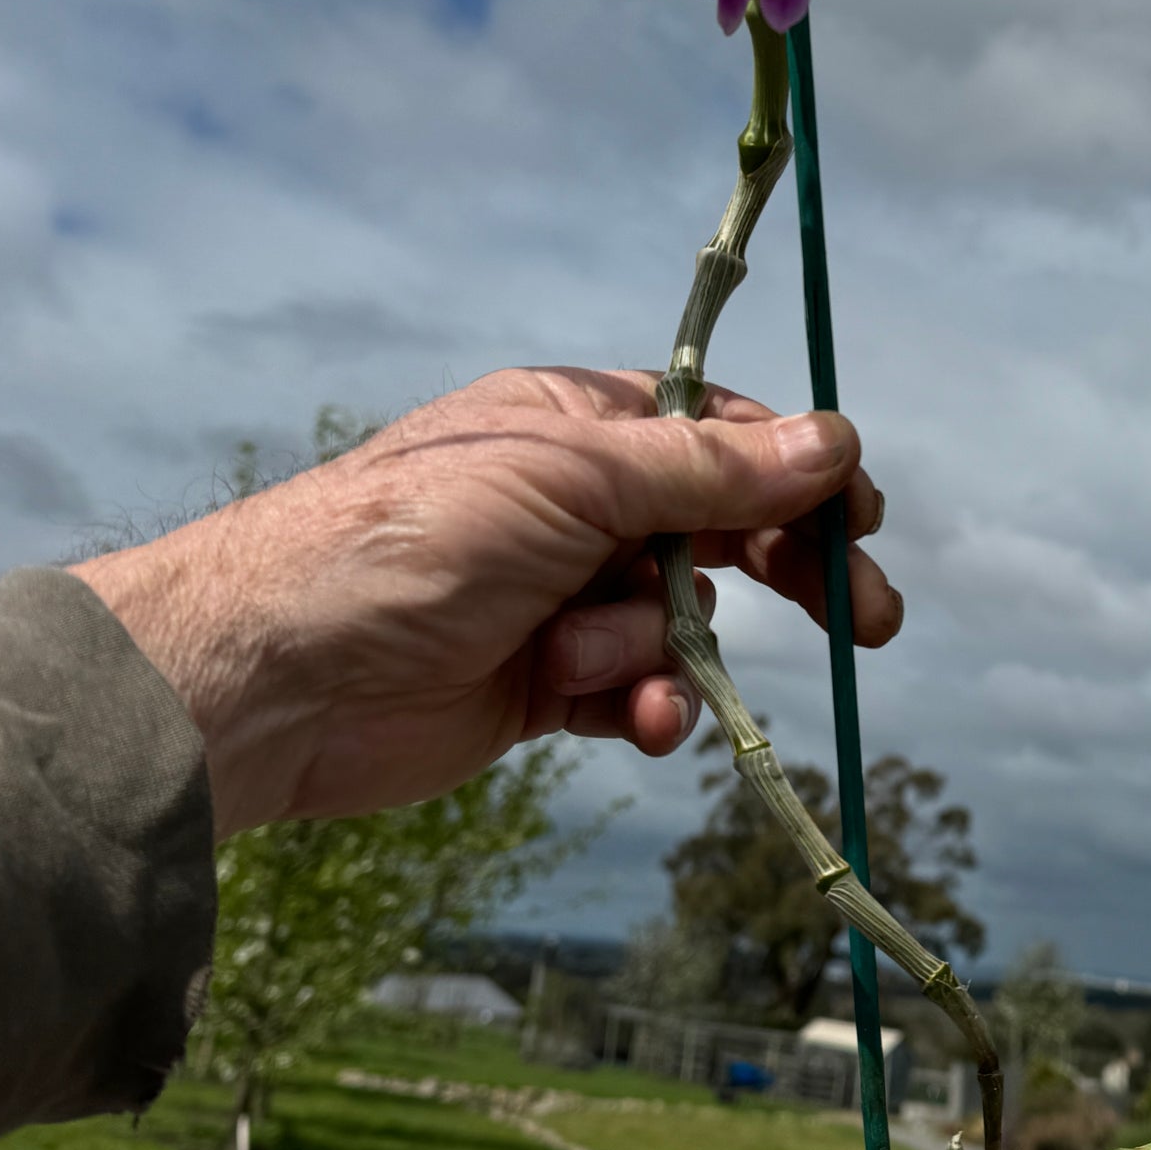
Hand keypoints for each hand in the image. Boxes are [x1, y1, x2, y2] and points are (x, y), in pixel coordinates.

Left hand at [70, 367, 896, 833]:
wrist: (280, 676)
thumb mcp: (574, 480)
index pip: (720, 432)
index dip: (797, 471)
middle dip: (789, 572)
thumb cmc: (414, 542)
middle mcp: (575, 502)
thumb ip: (710, 471)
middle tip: (870, 621)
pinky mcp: (544, 685)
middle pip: (723, 528)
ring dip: (664, 654)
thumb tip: (834, 439)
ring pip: (681, 624)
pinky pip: (639, 694)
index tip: (860, 517)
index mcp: (578, 424)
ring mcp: (560, 596)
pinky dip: (646, 710)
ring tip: (602, 670)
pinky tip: (633, 725)